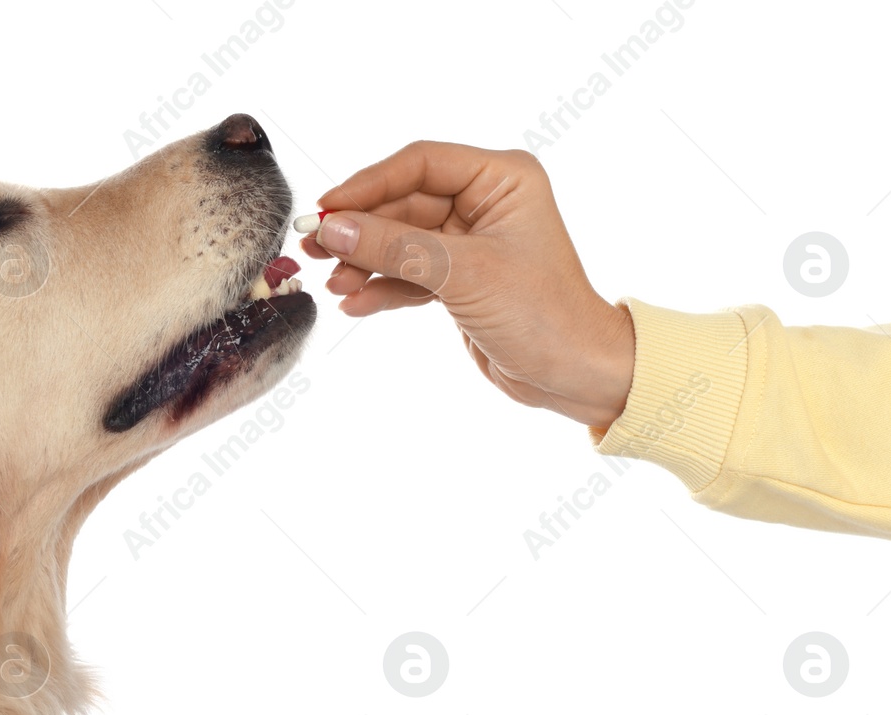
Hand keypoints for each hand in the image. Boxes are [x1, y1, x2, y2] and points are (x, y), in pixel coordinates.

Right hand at [301, 142, 634, 429]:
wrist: (576, 374)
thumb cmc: (543, 315)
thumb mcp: (462, 274)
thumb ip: (392, 247)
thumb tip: (332, 229)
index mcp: (501, 179)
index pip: (419, 164)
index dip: (368, 185)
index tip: (326, 210)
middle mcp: (485, 202)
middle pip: (402, 202)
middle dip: (360, 229)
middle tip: (314, 248)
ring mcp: (470, 242)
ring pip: (400, 239)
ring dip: (365, 261)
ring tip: (334, 283)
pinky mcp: (460, 279)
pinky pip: (408, 272)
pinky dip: (382, 287)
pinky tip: (356, 303)